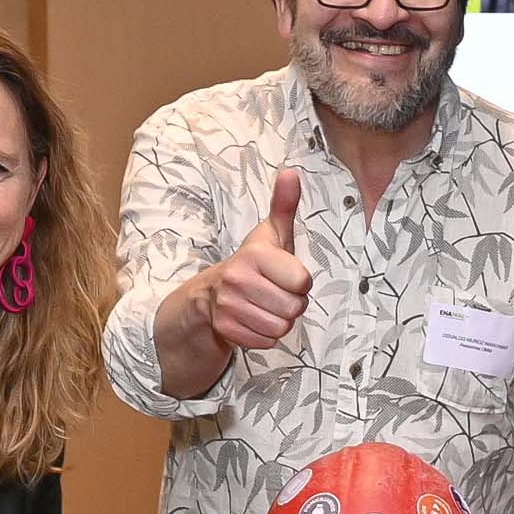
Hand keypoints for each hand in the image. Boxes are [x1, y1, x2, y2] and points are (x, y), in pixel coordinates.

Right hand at [201, 168, 313, 353]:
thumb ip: (284, 205)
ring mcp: (229, 306)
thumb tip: (291, 172)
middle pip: (294, 308)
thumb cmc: (253, 263)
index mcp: (255, 255)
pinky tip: (255, 319)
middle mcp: (238, 279)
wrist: (211, 295)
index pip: (302, 282)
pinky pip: (266, 341)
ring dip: (280, 321)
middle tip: (276, 294)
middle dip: (291, 304)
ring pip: (282, 327)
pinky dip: (265, 336)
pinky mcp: (226, 330)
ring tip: (266, 306)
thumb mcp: (271, 234)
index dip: (300, 282)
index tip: (285, 276)